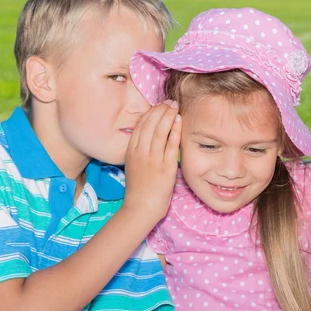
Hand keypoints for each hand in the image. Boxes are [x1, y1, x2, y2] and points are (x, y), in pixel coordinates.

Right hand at [123, 100, 181, 222]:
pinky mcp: (166, 167)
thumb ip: (139, 152)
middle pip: (150, 124)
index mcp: (131, 151)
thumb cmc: (139, 190)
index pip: (140, 125)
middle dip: (160, 109)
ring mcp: (153, 159)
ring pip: (160, 130)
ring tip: (175, 106)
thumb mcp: (133, 166)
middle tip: (169, 101)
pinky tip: (179, 120)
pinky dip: (175, 130)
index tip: (158, 105)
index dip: (150, 112)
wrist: (140, 208)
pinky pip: (171, 144)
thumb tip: (148, 138)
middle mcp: (140, 152)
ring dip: (168, 115)